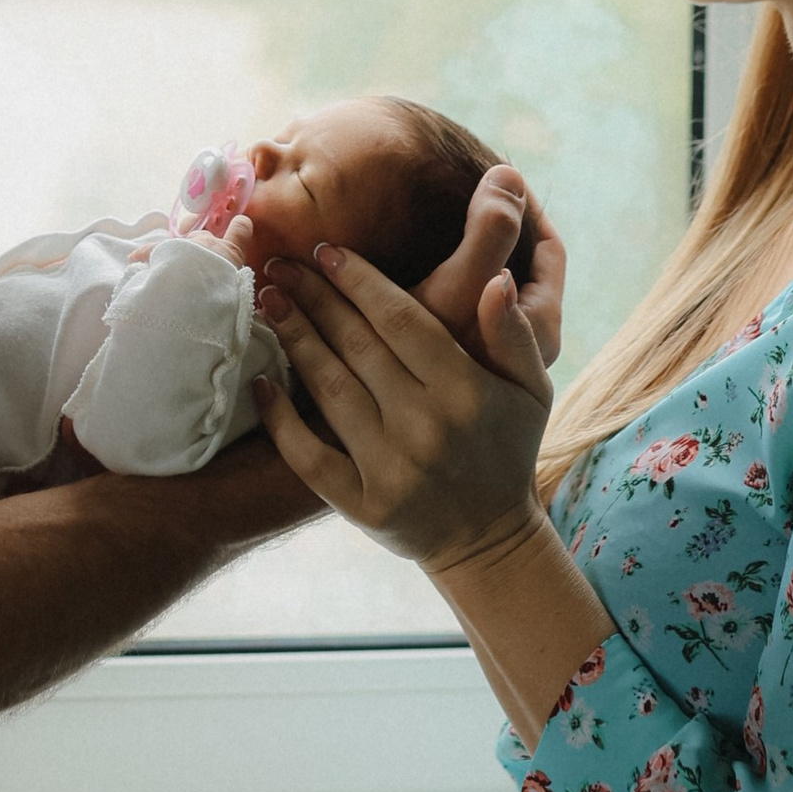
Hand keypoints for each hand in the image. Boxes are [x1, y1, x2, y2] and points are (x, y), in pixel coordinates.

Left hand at [251, 238, 552, 577]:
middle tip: (280, 266)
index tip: (325, 250)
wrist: (490, 541)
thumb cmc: (506, 449)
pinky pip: (309, 456)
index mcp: (465, 391)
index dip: (359, 281)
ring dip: (295, 340)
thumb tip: (495, 279)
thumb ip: (514, 333)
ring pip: (330, 389)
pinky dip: (280, 421)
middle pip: (358, 347)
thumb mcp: (531, 389)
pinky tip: (261, 383)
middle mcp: (426, 426)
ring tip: (267, 302)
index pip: (402, 320)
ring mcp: (392, 468)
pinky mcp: (362, 505)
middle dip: (315, 299)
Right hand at [409, 164, 565, 372]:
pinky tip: (415, 252)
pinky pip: (464, 302)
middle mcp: (521, 346)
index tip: (493, 170)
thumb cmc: (416, 377)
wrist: (377, 442)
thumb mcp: (453, 295)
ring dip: (469, 243)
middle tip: (464, 181)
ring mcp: (491, 354)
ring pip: (491, 280)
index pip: (549, 248)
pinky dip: (449, 270)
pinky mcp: (459, 359)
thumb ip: (488, 237)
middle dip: (495, 219)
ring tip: (437, 205)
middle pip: (522, 262)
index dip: (524, 203)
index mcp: (539, 331)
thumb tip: (511, 174)